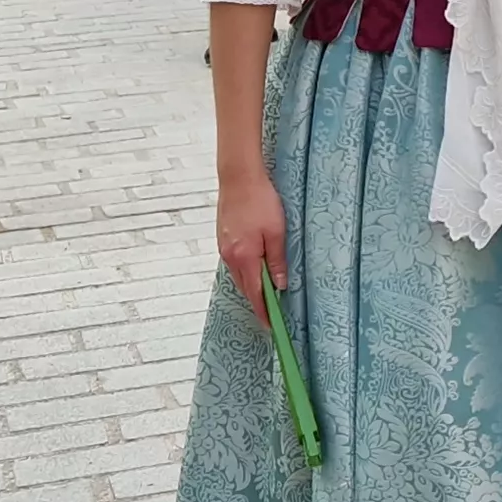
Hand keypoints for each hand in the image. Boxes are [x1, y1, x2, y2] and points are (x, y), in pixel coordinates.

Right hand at [217, 170, 286, 305]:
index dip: (263, 311)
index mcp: (244, 256)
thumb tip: (279, 284)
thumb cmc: (260, 200)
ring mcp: (224, 247)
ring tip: (266, 296)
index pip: (255, 293)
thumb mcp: (276, 232)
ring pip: (239, 275)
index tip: (270, 325)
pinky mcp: (223, 239)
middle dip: (258, 302)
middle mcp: (230, 255)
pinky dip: (245, 273)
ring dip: (252, 286)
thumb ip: (277, 260)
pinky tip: (255, 272)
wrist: (238, 176)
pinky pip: (235, 264)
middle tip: (272, 314)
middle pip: (245, 287)